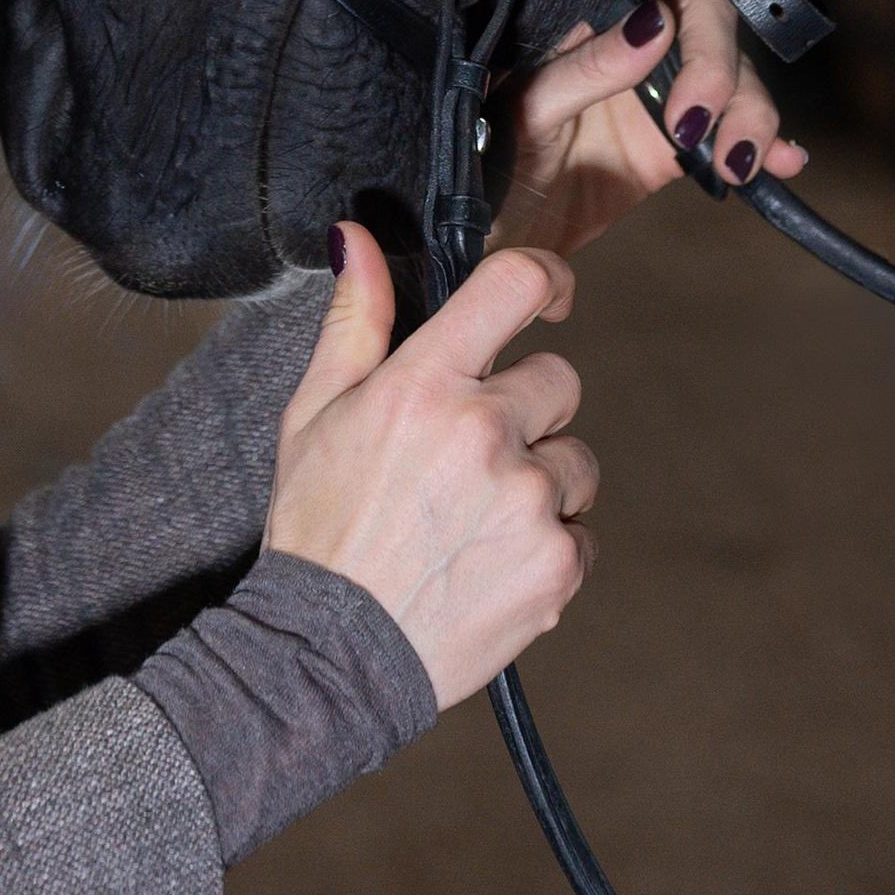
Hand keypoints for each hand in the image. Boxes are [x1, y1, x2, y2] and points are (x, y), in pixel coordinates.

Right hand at [262, 224, 595, 710]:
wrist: (328, 658)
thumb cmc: (316, 529)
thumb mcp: (313, 414)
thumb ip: (355, 319)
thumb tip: (355, 236)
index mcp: (423, 384)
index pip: (515, 284)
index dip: (547, 278)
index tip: (550, 297)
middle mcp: (484, 433)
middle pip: (559, 379)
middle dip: (524, 409)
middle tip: (466, 458)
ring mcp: (528, 501)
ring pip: (574, 459)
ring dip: (540, 481)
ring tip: (471, 522)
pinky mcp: (557, 565)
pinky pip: (581, 530)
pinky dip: (547, 546)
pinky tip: (486, 564)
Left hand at [495, 0, 808, 259]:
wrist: (481, 240)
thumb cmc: (481, 163)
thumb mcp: (524, 113)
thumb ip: (587, 69)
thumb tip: (654, 23)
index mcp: (580, 12)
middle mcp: (626, 40)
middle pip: (706, 16)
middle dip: (718, 63)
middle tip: (695, 118)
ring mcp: (654, 90)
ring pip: (732, 76)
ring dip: (752, 111)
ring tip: (736, 160)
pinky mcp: (672, 143)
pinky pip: (732, 132)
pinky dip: (767, 144)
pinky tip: (782, 163)